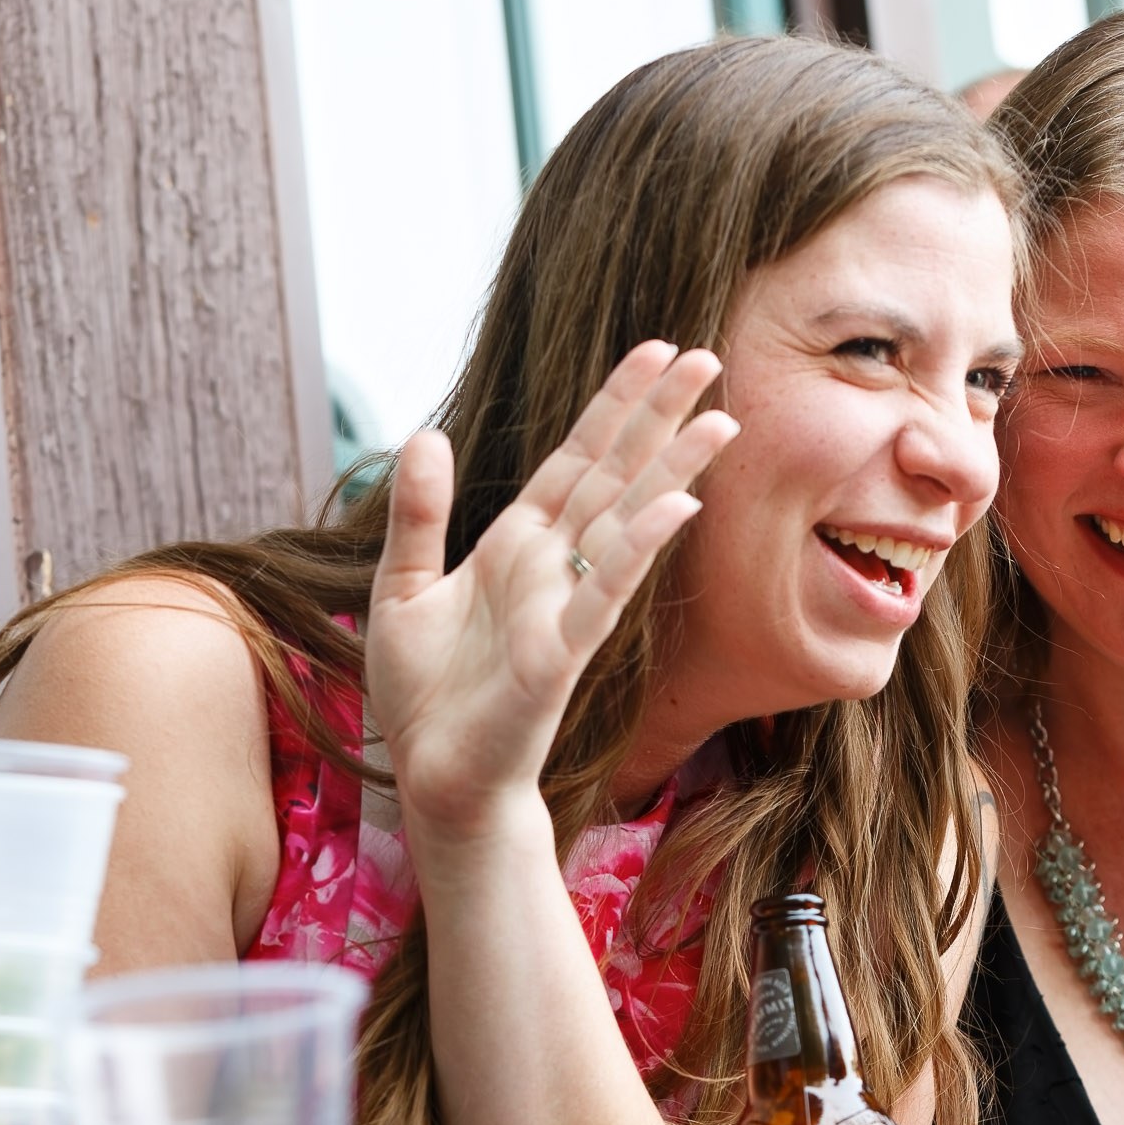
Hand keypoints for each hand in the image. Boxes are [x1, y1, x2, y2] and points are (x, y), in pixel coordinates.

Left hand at [367, 342, 738, 841]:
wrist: (434, 774)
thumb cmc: (426, 692)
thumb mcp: (402, 586)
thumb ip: (419, 513)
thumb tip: (426, 433)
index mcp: (518, 543)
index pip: (576, 457)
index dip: (615, 403)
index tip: (656, 349)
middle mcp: (552, 565)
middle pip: (616, 473)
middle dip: (660, 415)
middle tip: (709, 357)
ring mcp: (565, 605)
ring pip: (627, 521)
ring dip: (674, 469)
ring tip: (720, 419)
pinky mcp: (564, 652)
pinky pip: (606, 590)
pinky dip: (639, 546)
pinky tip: (679, 504)